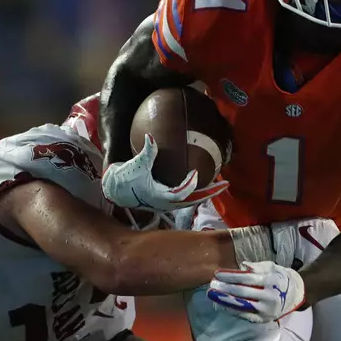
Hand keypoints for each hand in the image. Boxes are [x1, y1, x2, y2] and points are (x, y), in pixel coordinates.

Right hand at [103, 135, 227, 213]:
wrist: (116, 190)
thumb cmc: (125, 178)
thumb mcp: (135, 165)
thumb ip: (146, 153)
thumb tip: (150, 137)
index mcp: (159, 197)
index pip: (180, 194)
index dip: (189, 185)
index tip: (196, 173)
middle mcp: (167, 202)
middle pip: (194, 201)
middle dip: (210, 192)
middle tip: (225, 184)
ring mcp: (169, 203)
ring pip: (193, 200)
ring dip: (207, 192)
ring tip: (221, 184)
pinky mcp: (169, 200)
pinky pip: (189, 197)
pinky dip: (199, 191)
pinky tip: (208, 182)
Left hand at [207, 261, 305, 322]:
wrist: (296, 294)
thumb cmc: (280, 278)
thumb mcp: (272, 267)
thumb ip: (257, 266)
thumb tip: (242, 266)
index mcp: (271, 281)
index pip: (247, 278)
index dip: (231, 276)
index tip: (217, 274)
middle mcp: (269, 296)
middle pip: (242, 292)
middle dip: (225, 288)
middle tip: (212, 285)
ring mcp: (266, 309)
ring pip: (242, 305)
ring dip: (225, 300)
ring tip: (213, 295)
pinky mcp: (264, 319)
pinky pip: (245, 315)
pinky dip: (232, 310)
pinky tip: (222, 305)